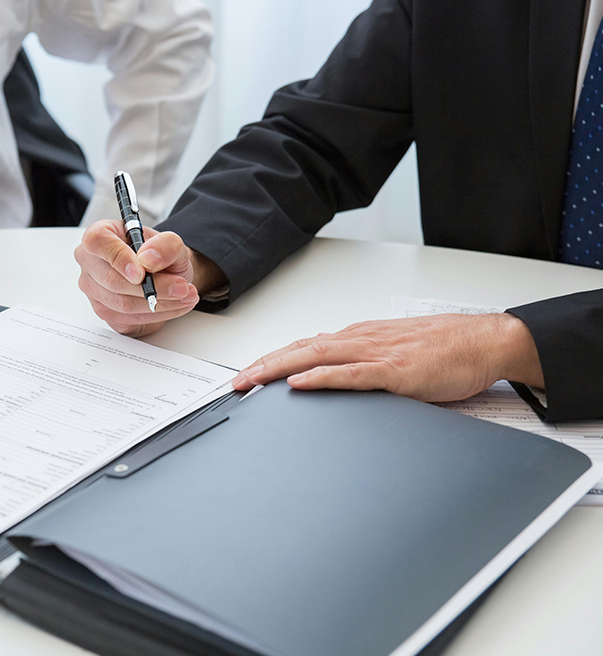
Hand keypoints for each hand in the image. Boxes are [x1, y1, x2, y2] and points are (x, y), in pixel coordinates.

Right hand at [75, 219, 224, 336]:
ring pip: (123, 304)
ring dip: (160, 303)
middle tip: (182, 287)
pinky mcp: (106, 313)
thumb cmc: (160, 255)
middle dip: (154, 287)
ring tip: (185, 295)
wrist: (167, 274)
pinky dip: (157, 314)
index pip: (97, 242)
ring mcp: (95, 291)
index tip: (142, 273)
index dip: (119, 258)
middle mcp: (91, 263)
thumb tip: (149, 259)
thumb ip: (165, 245)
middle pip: (112, 280)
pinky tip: (174, 305)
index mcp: (100, 236)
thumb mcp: (172, 243)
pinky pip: (129, 319)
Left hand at [232, 313, 543, 401]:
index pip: (305, 346)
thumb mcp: (394, 353)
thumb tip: (335, 377)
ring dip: (279, 368)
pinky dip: (321, 377)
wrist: (484, 341)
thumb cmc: (445, 349)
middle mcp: (360, 340)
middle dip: (263, 366)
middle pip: (300, 349)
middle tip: (235, 383)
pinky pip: (351, 374)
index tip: (248, 374)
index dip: (273, 359)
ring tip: (251, 381)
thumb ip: (364, 364)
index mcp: (359, 337)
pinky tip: (300, 382)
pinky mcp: (395, 371)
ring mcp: (376, 353)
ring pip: (316, 357)